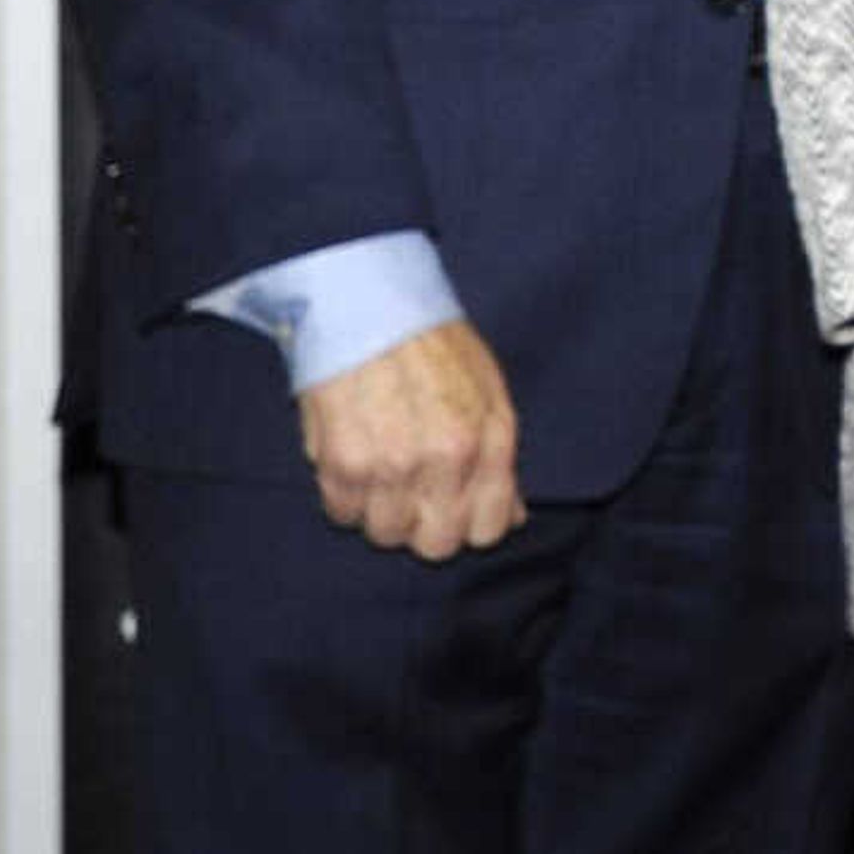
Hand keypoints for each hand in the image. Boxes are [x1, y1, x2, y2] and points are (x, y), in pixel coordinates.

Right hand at [296, 318, 523, 557]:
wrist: (368, 307)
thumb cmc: (434, 346)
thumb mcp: (489, 391)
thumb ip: (500, 457)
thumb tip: (513, 516)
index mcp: (488, 440)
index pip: (489, 529)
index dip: (472, 525)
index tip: (457, 509)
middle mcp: (444, 460)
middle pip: (435, 545)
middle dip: (426, 526)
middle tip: (416, 495)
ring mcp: (391, 466)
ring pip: (385, 534)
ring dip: (382, 511)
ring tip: (383, 469)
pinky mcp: (341, 464)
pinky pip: (342, 513)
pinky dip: (346, 496)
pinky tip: (355, 458)